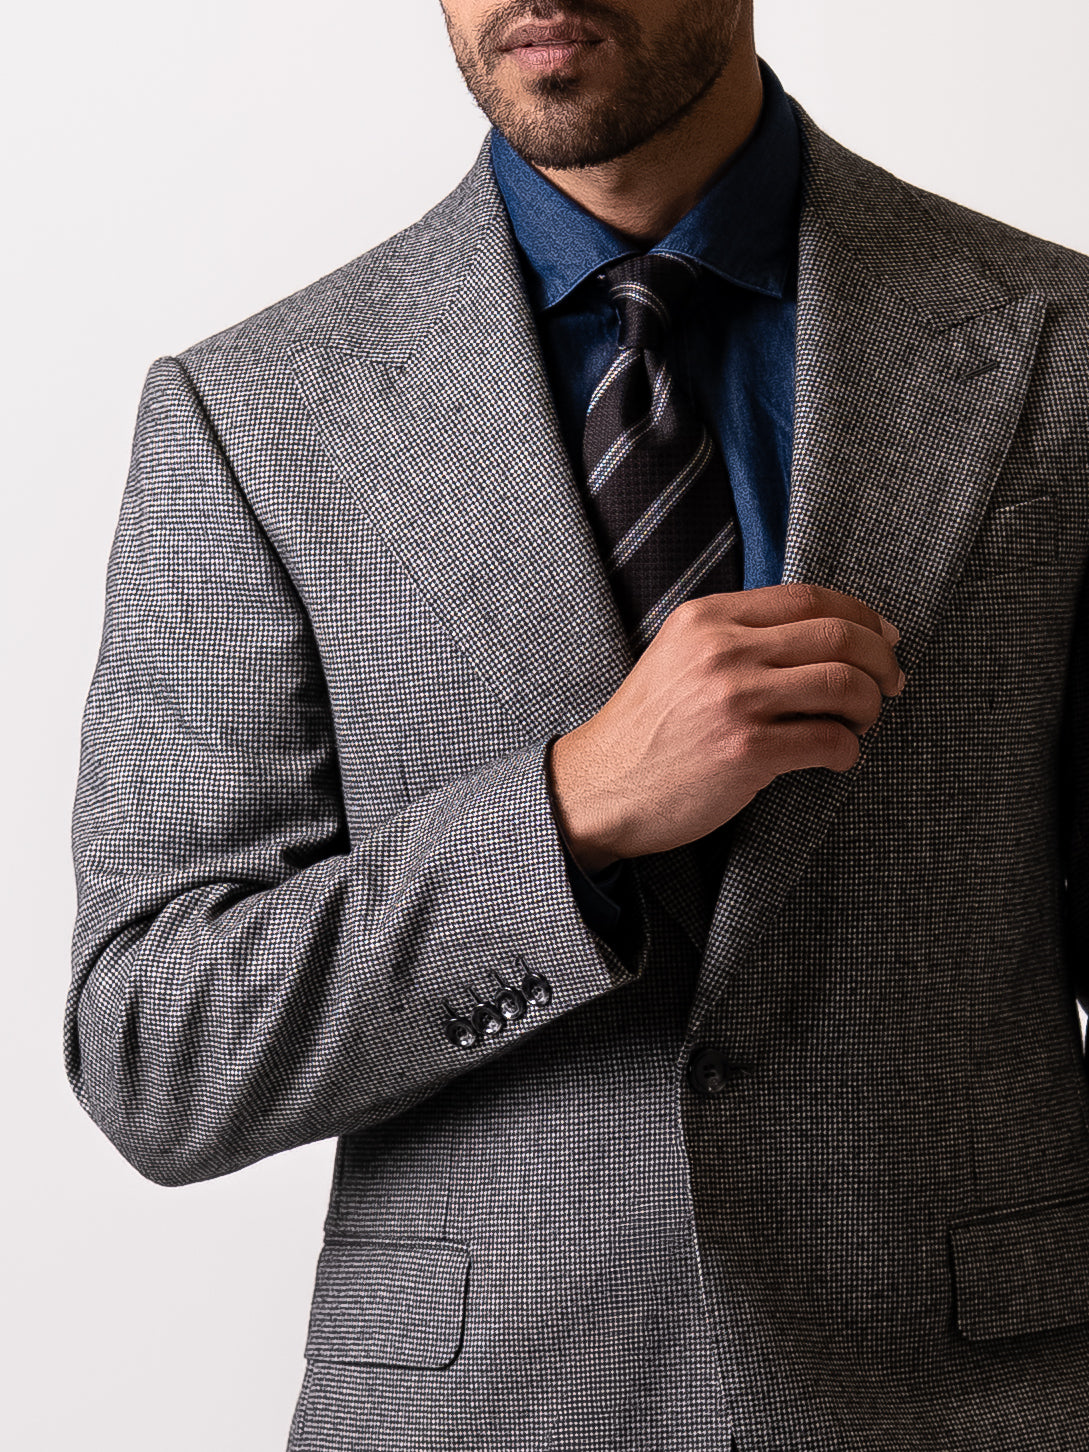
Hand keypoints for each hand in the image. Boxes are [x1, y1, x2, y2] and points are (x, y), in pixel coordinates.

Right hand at [548, 583, 902, 870]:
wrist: (600, 788)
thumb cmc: (648, 729)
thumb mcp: (679, 657)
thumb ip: (737, 636)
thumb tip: (827, 634)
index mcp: (706, 618)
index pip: (809, 597)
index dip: (861, 615)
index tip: (884, 638)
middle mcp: (721, 650)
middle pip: (839, 635)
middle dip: (881, 660)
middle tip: (892, 684)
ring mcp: (733, 700)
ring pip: (845, 684)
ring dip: (871, 706)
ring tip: (862, 722)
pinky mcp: (745, 751)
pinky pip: (830, 741)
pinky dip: (848, 750)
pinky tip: (837, 757)